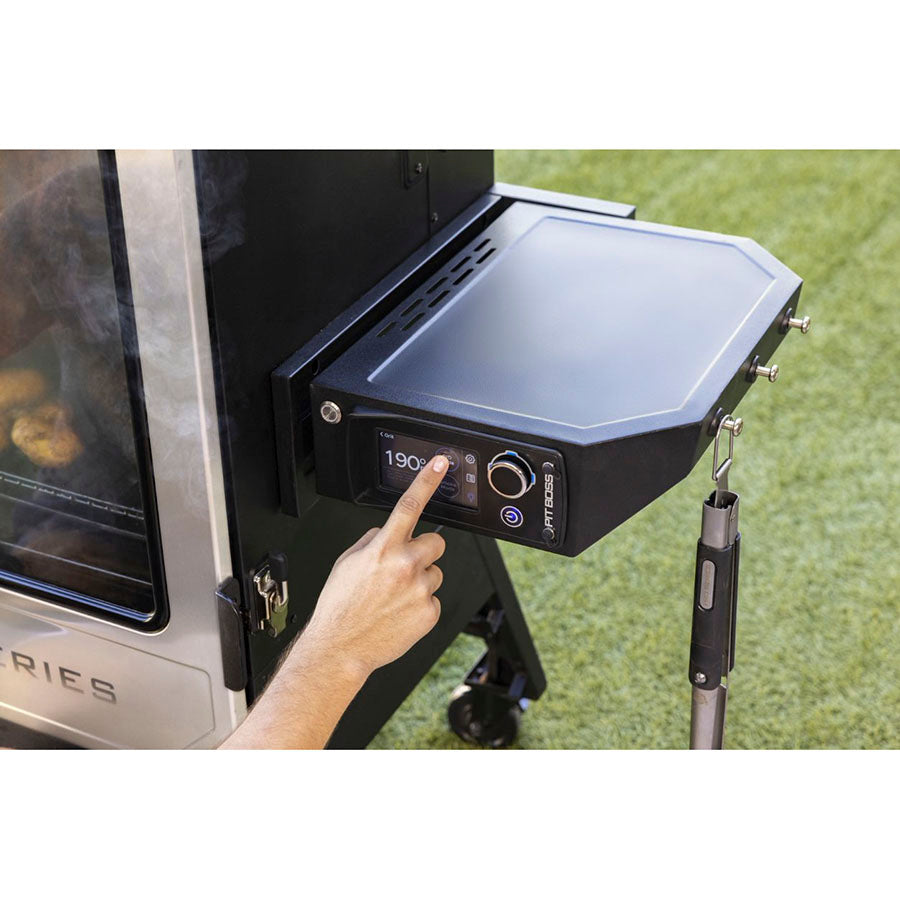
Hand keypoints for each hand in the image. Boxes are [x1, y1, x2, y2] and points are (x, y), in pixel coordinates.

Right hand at [302, 454, 448, 680]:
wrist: (340, 648)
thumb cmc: (340, 607)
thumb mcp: (347, 563)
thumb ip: (371, 541)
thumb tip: (386, 532)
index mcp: (383, 548)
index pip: (409, 505)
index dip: (426, 481)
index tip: (440, 464)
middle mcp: (405, 566)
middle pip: (436, 543)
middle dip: (424, 551)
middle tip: (404, 569)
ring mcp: (419, 590)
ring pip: (435, 573)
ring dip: (420, 581)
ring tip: (395, 597)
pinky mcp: (429, 612)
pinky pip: (433, 599)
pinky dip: (420, 605)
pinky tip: (400, 613)